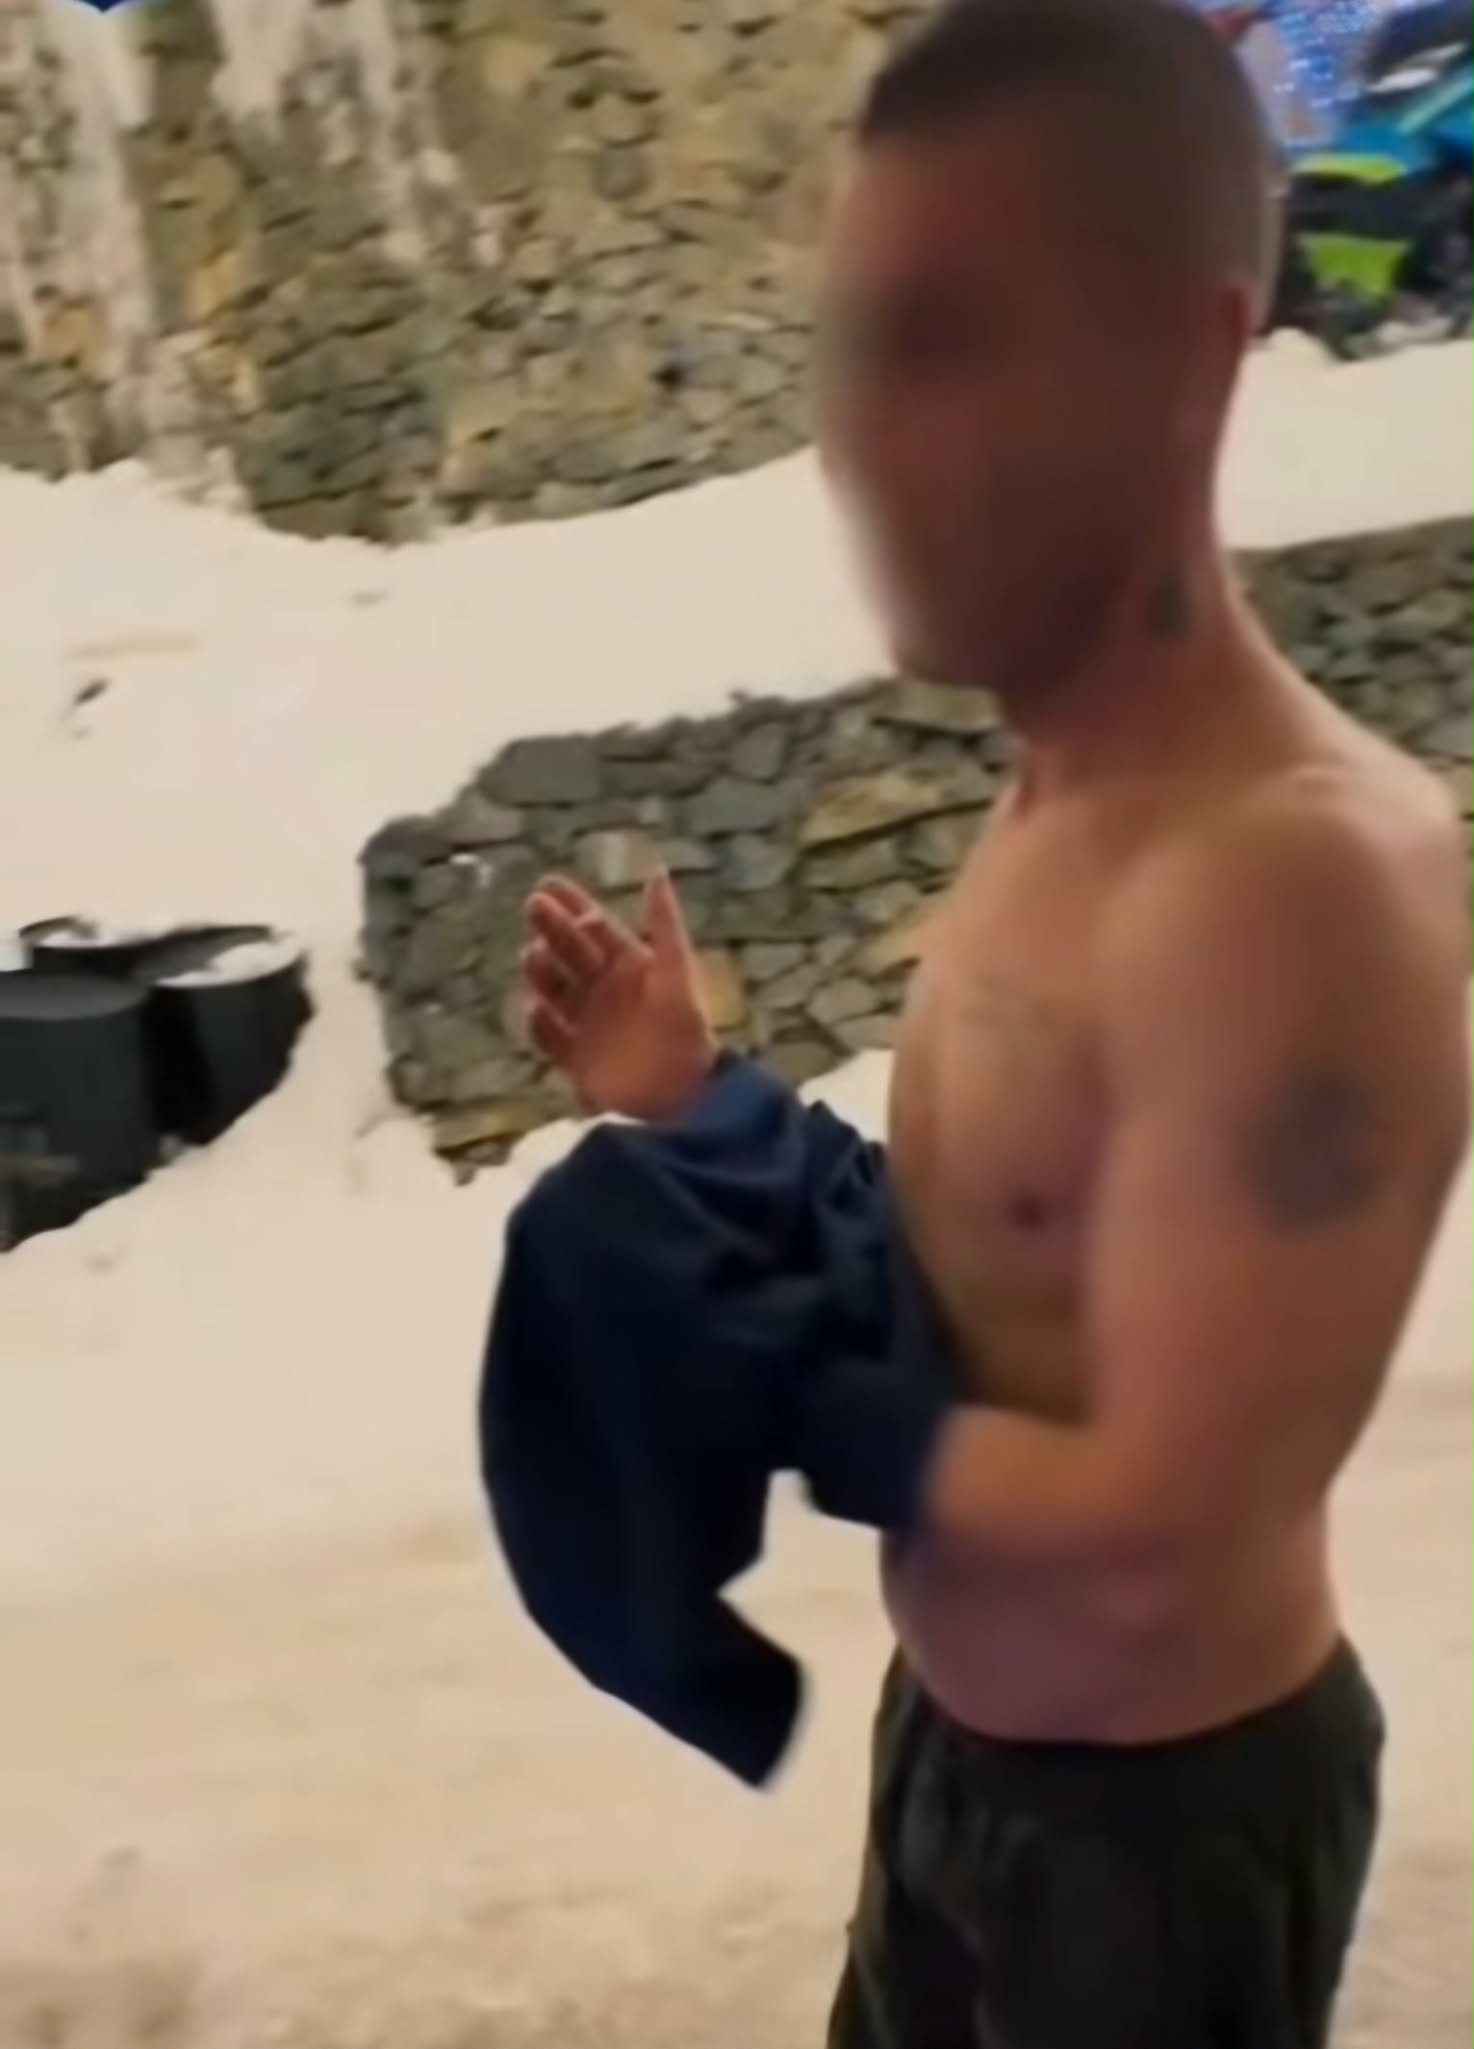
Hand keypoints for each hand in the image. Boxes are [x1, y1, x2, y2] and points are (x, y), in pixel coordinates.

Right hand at [520, 870, 718, 1121]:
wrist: (682, 1099)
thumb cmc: (685, 1032)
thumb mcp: (676, 972)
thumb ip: (664, 924)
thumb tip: (657, 872)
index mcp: (632, 967)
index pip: (596, 928)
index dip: (572, 904)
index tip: (547, 883)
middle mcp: (607, 992)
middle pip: (571, 953)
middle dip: (551, 929)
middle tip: (533, 906)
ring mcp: (590, 1025)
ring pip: (555, 991)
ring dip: (542, 972)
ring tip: (533, 955)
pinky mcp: (577, 1061)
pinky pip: (550, 1037)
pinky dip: (540, 1024)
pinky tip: (537, 1008)